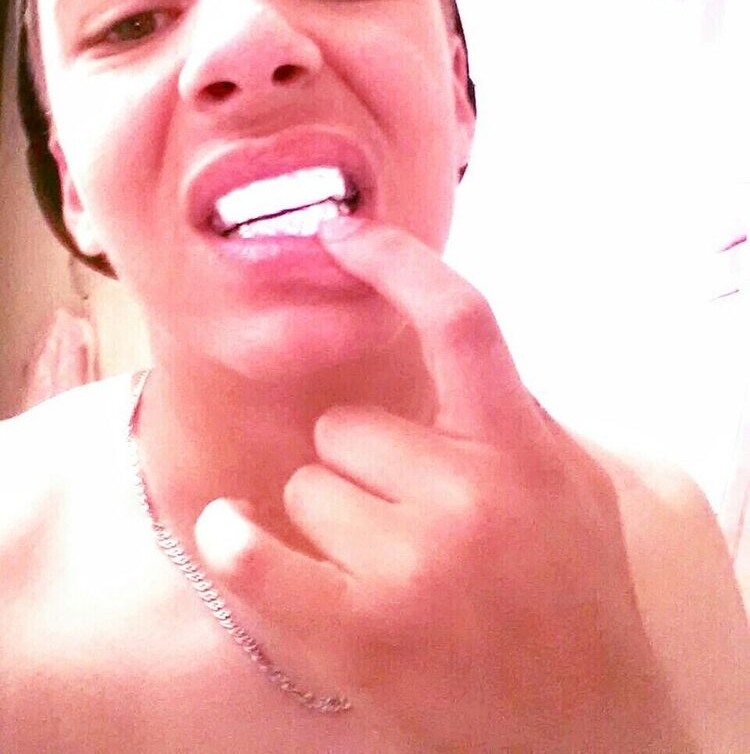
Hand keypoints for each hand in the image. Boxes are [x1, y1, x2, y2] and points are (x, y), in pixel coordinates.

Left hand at [195, 219, 688, 752]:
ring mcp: (414, 566)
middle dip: (366, 464)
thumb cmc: (575, 597)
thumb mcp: (573, 487)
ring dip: (334, 522)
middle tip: (414, 522)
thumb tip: (446, 347)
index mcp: (522, 449)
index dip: (398, 262)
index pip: (461, 321)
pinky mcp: (364, 634)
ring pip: (308, 487)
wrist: (589, 728)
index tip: (344, 234)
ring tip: (394, 574)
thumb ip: (512, 416)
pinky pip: (263, 558)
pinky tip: (229, 531)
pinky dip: (237, 543)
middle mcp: (470, 495)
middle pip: (348, 426)